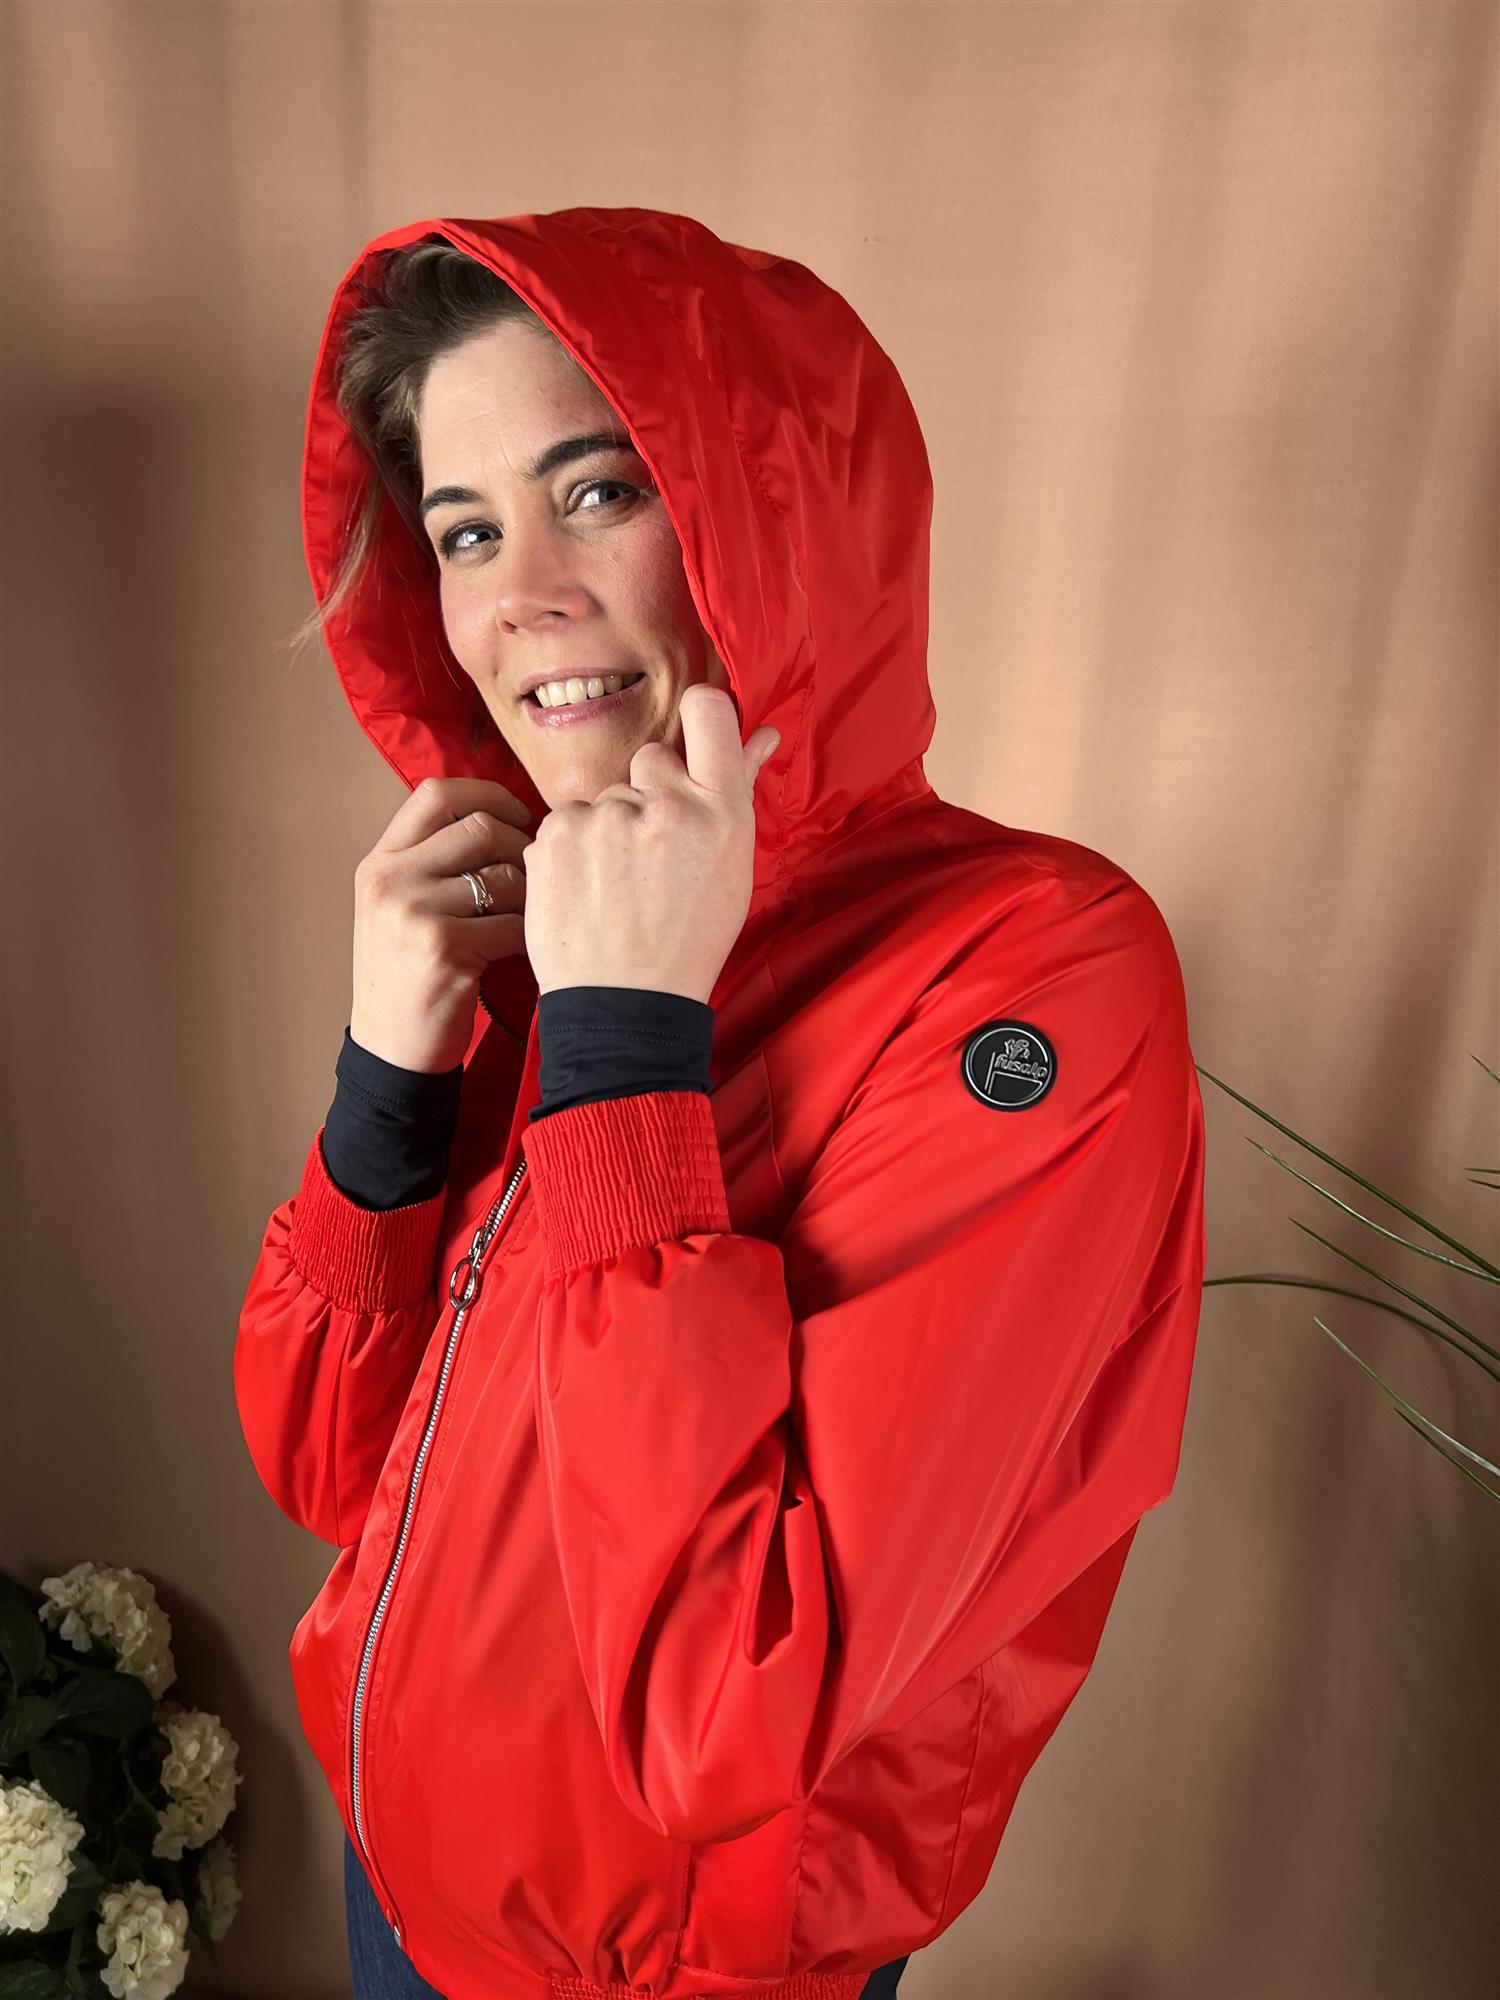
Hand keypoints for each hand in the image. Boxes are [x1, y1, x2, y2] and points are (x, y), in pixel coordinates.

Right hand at [349, 777, 535, 1073]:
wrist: (391, 1048)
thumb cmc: (409, 976)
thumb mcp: (399, 908)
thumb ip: (434, 863)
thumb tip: (504, 819)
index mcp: (379, 862)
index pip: (437, 792)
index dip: (489, 793)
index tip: (518, 814)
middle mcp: (389, 879)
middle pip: (481, 827)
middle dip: (523, 847)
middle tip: (536, 877)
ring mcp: (413, 913)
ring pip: (504, 875)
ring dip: (531, 895)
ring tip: (530, 918)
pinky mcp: (443, 948)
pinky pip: (513, 923)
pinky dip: (530, 936)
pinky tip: (526, 949)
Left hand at [521, 686, 779, 1002]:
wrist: (625, 1004)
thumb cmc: (689, 939)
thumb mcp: (732, 868)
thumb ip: (738, 791)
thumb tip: (763, 732)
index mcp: (721, 813)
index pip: (710, 712)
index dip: (701, 716)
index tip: (694, 742)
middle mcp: (665, 805)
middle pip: (652, 758)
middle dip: (650, 795)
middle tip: (653, 857)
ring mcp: (605, 818)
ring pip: (606, 796)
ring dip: (608, 829)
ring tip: (616, 888)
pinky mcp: (555, 835)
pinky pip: (567, 821)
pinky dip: (573, 851)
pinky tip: (587, 892)